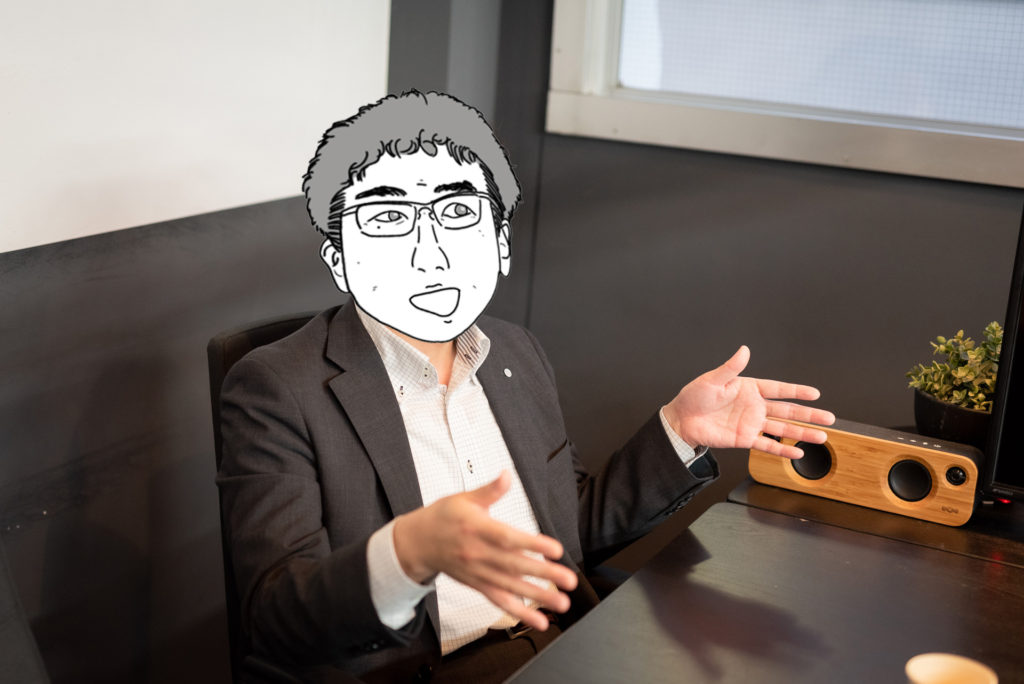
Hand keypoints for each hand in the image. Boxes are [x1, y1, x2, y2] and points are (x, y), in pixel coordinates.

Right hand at [392, 471, 577, 630]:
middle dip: (544, 574)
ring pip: (510, 587)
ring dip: (537, 597)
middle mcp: (477, 553)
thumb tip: (506, 475)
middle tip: (568, 580)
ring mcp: (477, 572)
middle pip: (514, 566)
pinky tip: (538, 620)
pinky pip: (499, 600)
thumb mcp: (464, 498)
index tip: (555, 549)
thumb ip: (489, 490)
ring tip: (561, 603)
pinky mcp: (477, 584)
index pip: (507, 538)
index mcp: (476, 528)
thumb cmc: (443, 517)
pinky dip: (519, 612)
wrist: (417, 542)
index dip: (531, 544)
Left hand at [663, 346, 835, 459]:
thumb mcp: (712, 380)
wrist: (681, 420)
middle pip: (787, 410)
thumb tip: (744, 350)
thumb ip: (730, 367)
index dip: (797, 391)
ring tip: (822, 436)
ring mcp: (751, 423)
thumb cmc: (694, 397)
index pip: (779, 389)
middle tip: (829, 418)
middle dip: (809, 414)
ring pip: (782, 428)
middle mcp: (754, 406)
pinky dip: (782, 449)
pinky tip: (797, 453)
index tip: (815, 393)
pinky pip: (767, 445)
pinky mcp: (744, 439)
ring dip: (802, 432)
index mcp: (749, 388)